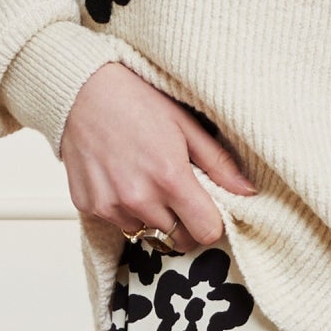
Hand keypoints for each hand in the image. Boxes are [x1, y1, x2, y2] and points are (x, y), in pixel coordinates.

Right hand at [59, 62, 257, 251]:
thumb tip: (248, 191)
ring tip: (148, 181)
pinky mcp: (88, 206)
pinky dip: (126, 210)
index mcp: (170, 178)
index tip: (208, 207)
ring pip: (147, 234)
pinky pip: (119, 223)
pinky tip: (124, 180)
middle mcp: (138, 198)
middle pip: (178, 240)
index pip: (206, 232)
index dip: (212, 222)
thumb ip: (219, 163)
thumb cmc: (137, 100)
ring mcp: (110, 205)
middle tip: (180, 195)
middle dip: (185, 223)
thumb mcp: (186, 124)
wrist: (82, 90)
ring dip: (154, 217)